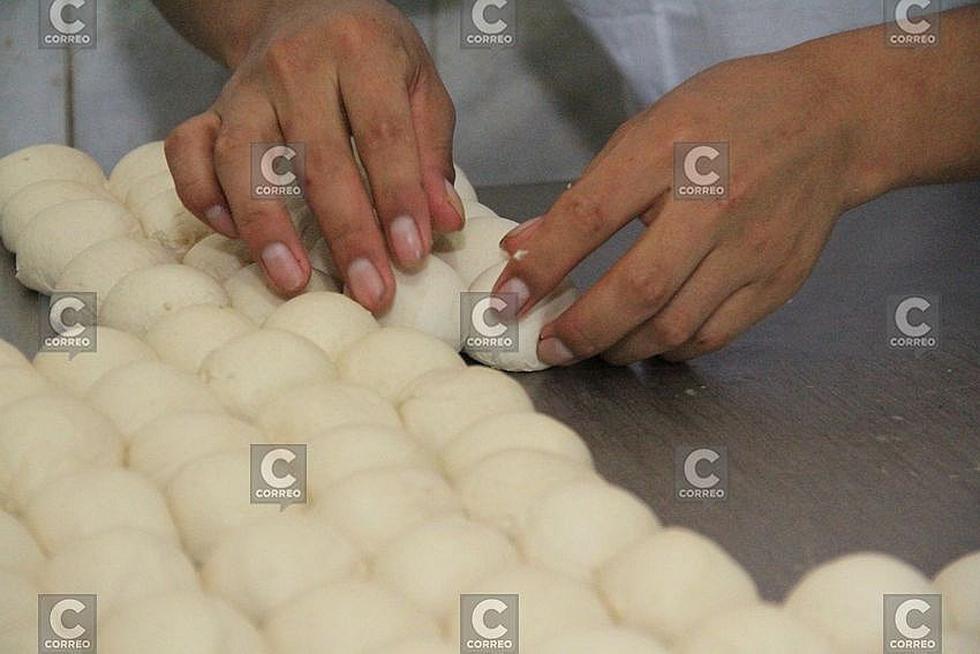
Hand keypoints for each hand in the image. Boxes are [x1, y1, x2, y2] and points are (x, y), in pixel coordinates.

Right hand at [163, 0, 461, 309]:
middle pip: (317, 158)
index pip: (381, 134)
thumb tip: (443, 223)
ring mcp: (245, 88)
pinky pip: (188, 153)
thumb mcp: (420, 86)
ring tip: (293, 282)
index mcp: (360, 51)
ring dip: (266, 227)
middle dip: (346, 233)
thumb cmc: (374, 57)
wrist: (305, 8)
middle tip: (369, 291)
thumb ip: (432, 153)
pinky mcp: (210, 108)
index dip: (397, 198)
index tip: (410, 254)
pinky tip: (231, 235)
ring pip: (243, 159)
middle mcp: (296, 65)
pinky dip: (202, 195)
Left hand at [496, 45, 875, 364]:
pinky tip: (649, 340)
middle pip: (636, 289)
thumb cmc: (729, 115)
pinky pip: (713, 335)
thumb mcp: (648, 129)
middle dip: (580, 330)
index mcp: (669, 152)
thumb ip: (585, 192)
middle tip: (550, 346)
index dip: (541, 267)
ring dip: (621, 347)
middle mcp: (714, 203)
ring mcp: (752, 247)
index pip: (589, 218)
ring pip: (674, 326)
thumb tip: (525, 247)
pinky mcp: (778, 280)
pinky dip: (670, 349)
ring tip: (595, 345)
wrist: (830, 121)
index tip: (507, 300)